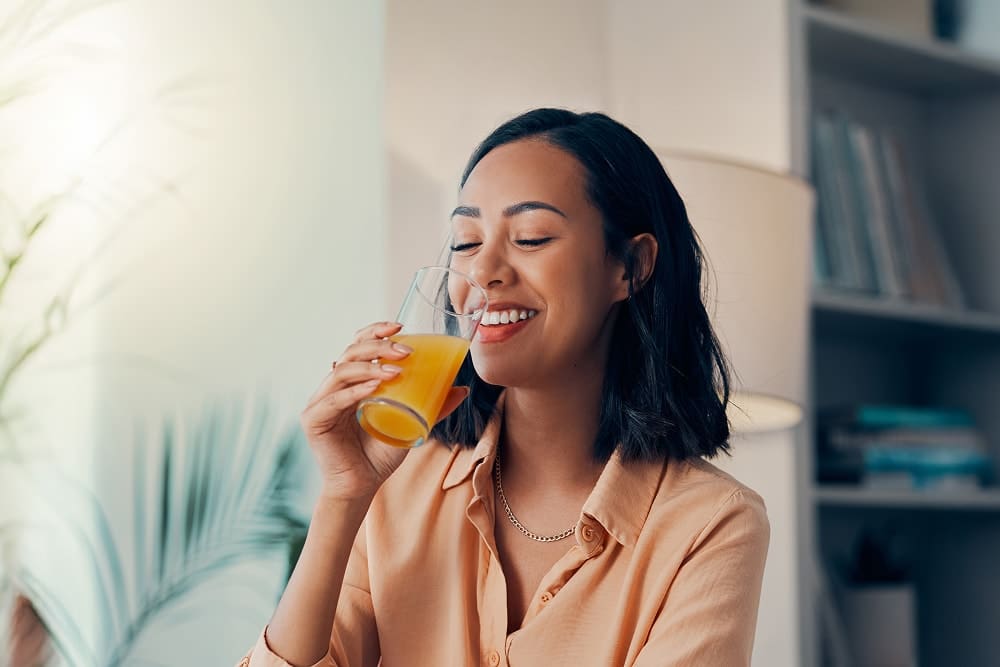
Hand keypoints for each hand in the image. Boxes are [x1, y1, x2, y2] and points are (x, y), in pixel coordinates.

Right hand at [300, 321, 468, 500]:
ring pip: (342, 371)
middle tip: (405, 352)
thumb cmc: (381, 454)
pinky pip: (335, 400)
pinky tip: (374, 386)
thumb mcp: (412, 423)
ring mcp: (320, 402)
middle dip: (378, 346)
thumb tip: (462, 389)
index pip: (358, 345)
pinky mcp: (314, 420)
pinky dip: (355, 391)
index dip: (375, 331)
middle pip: (350, 353)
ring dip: (370, 366)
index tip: (400, 326)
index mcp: (351, 381)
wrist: (362, 486)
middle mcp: (332, 387)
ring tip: (396, 370)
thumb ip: (433, 407)